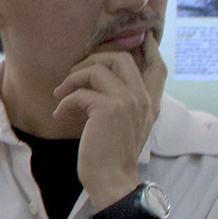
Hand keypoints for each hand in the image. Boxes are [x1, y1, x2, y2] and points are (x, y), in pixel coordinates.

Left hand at [55, 46, 165, 205]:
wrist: (111, 179)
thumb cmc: (112, 154)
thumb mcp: (127, 124)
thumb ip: (125, 102)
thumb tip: (104, 81)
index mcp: (152, 102)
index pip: (158, 66)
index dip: (147, 48)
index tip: (136, 39)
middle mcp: (144, 98)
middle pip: (122, 57)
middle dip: (93, 59)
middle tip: (74, 74)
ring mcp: (128, 101)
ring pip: (99, 68)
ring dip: (74, 77)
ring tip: (61, 92)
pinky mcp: (108, 109)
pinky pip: (81, 92)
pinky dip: (66, 101)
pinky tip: (60, 114)